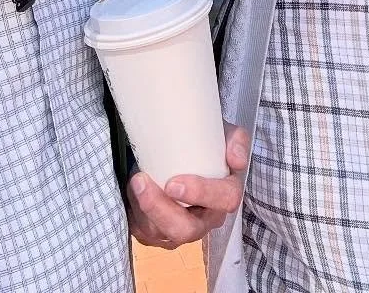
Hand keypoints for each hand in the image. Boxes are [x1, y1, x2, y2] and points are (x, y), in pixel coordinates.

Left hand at [126, 125, 250, 249]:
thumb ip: (236, 140)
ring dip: (142, 207)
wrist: (179, 152)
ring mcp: (180, 230)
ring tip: (134, 181)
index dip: (201, 193)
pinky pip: (143, 232)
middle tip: (143, 183)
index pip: (224, 201)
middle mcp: (205, 220)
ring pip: (159, 233)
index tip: (174, 183)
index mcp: (226, 195)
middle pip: (186, 229)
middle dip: (161, 209)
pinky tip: (133, 190)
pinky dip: (134, 211)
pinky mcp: (158, 235)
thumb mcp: (223, 134)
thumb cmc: (204, 146)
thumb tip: (236, 159)